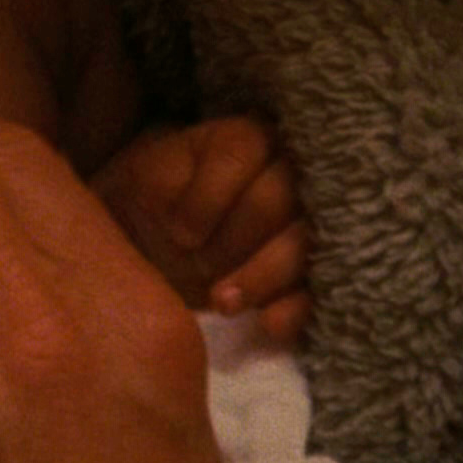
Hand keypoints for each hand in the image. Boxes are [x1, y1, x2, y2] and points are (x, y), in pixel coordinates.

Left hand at [95, 116, 310, 343]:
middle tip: (197, 265)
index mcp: (245, 139)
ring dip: (263, 277)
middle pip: (277, 198)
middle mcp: (288, 170)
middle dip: (234, 240)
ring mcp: (308, 221)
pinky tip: (268, 324)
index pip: (241, 150)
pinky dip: (296, 308)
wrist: (161, 245)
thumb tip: (188, 227)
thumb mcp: (143, 183)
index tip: (179, 233)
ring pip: (305, 242)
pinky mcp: (313, 271)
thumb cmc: (154, 205)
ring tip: (222, 303)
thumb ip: (162, 184)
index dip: (208, 197)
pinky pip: (319, 288)